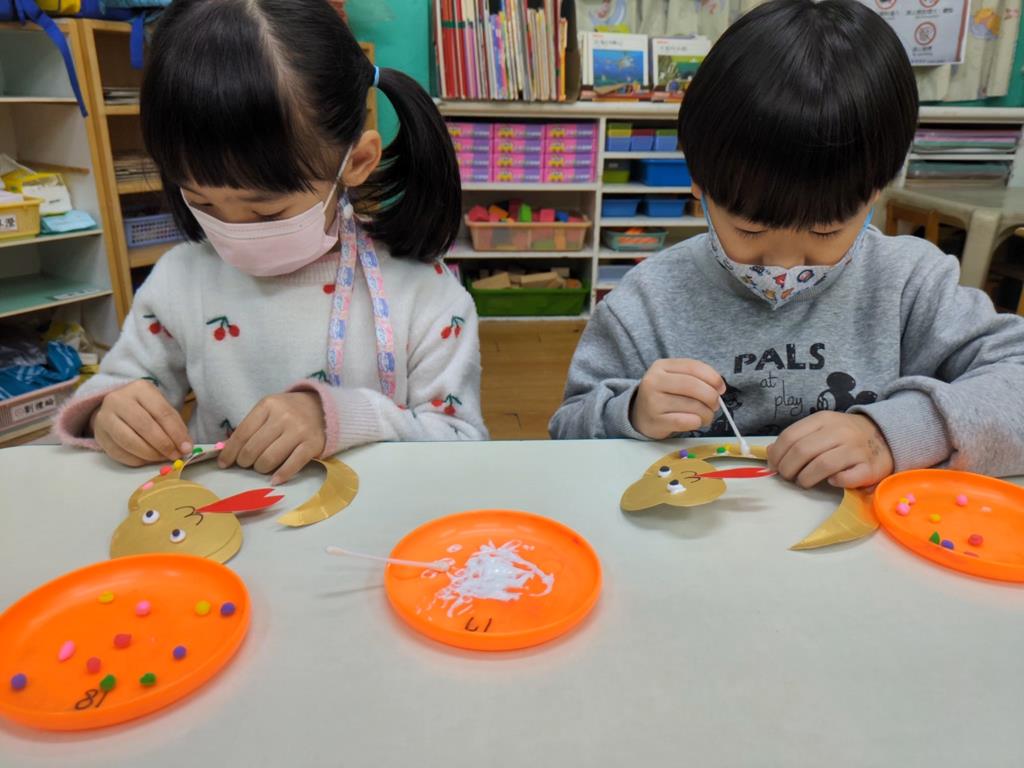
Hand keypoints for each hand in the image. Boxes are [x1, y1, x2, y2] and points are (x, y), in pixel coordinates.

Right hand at [91, 380, 191, 465]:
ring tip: (162, 458)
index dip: (176, 433)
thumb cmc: (146, 408)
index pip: (162, 412)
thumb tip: (185, 447)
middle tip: (174, 455)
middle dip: (163, 444)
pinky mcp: (99, 434)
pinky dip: (136, 460)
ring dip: (150, 454)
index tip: (186, 448)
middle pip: (144, 426)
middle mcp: (118, 399)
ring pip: (129, 441)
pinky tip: (147, 459)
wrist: (116, 407)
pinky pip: (119, 452)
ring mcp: (105, 417)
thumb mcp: (161, 407)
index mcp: (140, 389)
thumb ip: (174, 425)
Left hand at [218, 392, 325, 483]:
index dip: (230, 452)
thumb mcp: (268, 411)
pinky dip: (281, 475)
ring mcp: (299, 430)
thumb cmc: (289, 412)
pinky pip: (292, 465)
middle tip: (247, 464)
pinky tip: (275, 480)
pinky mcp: (313, 444)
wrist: (322, 408)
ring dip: (261, 469)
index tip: (224, 464)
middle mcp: (283, 416)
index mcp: (268, 405)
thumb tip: (226, 452)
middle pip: (253, 449)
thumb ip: (250, 428)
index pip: (242, 433)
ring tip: (262, 467)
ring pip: (269, 459)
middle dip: (245, 462)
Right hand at [630, 358, 725, 438]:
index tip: (721, 388)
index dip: (712, 377)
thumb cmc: (664, 395)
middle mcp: (654, 381)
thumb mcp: (675, 379)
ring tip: (706, 416)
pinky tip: (696, 422)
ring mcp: (653, 401)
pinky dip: (697, 422)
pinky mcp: (655, 421)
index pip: (693, 366)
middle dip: (711, 396)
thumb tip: (719, 388)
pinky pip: (685, 421)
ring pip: (692, 406)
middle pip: (692, 385)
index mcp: (661, 366)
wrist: (640, 415)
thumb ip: (696, 378)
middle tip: (715, 405)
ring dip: (707, 413)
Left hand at [768, 412, 893, 488]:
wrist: (884, 437)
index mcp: (823, 419)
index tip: (774, 467)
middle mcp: (840, 431)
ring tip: (804, 482)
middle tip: (788, 477)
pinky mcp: (869, 467)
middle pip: (802, 451)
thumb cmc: (844, 437)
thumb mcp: (819, 430)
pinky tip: (831, 481)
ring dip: (806, 478)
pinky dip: (833, 482)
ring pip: (821, 465)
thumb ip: (795, 438)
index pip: (790, 436)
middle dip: (788, 469)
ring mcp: (856, 449)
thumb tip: (770, 453)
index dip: (777, 454)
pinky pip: (844, 478)